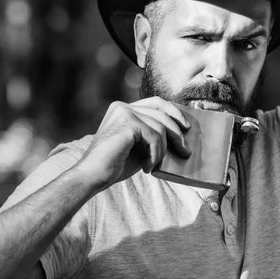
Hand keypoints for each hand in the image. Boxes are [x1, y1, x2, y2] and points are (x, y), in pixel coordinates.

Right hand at [74, 97, 191, 190]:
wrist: (93, 176)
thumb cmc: (115, 164)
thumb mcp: (139, 146)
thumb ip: (153, 135)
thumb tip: (180, 135)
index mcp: (124, 109)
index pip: (156, 102)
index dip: (174, 113)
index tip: (186, 128)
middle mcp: (123, 106)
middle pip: (161, 111)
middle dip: (177, 131)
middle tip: (185, 151)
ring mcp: (124, 112)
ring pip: (160, 126)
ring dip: (162, 150)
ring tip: (153, 165)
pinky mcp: (127, 122)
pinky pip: (154, 137)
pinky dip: (155, 155)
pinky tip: (147, 167)